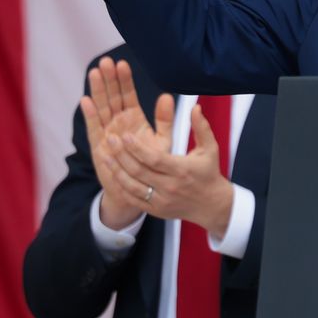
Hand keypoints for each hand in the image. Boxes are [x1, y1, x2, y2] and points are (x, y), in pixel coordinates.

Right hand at [81, 57, 150, 228]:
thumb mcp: (162, 140)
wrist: (141, 189)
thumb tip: (168, 96)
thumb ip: (165, 120)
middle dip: (109, 80)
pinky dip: (90, 115)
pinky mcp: (99, 147)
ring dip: (98, 91)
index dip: (125, 80)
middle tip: (106, 61)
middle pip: (112, 97)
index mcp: (134, 119)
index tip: (122, 63)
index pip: (128, 95)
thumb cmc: (153, 164)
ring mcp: (107, 133)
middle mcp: (119, 123)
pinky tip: (86, 100)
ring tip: (95, 73)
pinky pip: (94, 128)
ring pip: (102, 108)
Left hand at [101, 94, 233, 237]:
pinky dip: (121, 186)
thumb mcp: (210, 149)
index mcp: (182, 170)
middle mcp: (170, 186)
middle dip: (122, 155)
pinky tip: (113, 173)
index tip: (125, 135)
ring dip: (117, 170)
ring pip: (132, 186)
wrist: (212, 205)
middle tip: (110, 139)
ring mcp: (161, 200)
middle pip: (139, 171)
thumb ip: (201, 127)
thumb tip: (196, 107)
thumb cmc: (209, 173)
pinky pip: (133, 199)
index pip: (155, 159)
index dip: (137, 148)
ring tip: (106, 155)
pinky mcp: (155, 210)